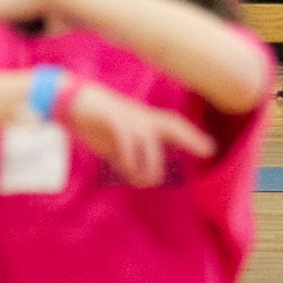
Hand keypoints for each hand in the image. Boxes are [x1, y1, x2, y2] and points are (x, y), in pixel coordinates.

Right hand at [67, 82, 215, 186]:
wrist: (72, 102)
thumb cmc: (97, 124)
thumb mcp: (117, 145)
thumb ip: (130, 160)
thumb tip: (142, 179)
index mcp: (144, 120)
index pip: (174, 126)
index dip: (192, 137)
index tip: (210, 149)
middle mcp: (141, 117)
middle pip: (171, 124)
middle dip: (190, 137)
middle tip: (208, 150)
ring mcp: (127, 117)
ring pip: (149, 140)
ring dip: (150, 164)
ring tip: (147, 181)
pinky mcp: (111, 119)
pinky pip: (126, 139)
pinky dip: (129, 157)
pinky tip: (127, 169)